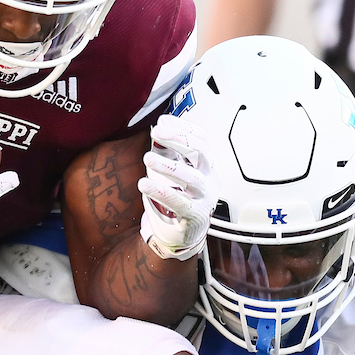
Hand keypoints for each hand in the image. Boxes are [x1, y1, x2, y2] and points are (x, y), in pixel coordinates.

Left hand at [138, 114, 216, 260]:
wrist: (183, 233)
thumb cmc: (178, 197)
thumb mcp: (173, 172)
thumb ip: (168, 153)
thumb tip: (157, 130)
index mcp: (208, 164)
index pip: (202, 140)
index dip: (183, 128)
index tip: (162, 121)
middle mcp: (211, 178)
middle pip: (201, 152)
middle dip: (178, 139)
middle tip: (155, 132)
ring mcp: (205, 197)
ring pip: (191, 178)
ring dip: (167, 165)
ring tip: (146, 158)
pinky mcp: (195, 215)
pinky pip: (179, 202)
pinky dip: (160, 191)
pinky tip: (143, 183)